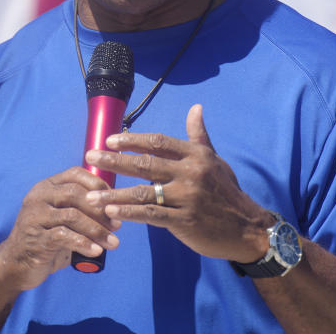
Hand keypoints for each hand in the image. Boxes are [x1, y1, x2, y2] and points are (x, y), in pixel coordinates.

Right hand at [0, 167, 121, 291]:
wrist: (17, 264)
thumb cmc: (47, 238)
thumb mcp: (63, 217)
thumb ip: (81, 208)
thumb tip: (116, 211)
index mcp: (47, 186)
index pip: (75, 174)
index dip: (98, 184)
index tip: (114, 201)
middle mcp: (39, 197)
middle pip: (75, 194)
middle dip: (100, 210)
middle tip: (117, 226)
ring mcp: (35, 217)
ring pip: (72, 216)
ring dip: (96, 230)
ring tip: (113, 242)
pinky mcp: (35, 238)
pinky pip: (64, 237)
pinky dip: (84, 244)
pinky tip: (96, 251)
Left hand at [84, 104, 270, 262]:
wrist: (246, 227)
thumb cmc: (226, 192)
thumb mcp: (215, 160)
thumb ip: (199, 136)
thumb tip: (195, 108)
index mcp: (196, 156)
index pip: (158, 142)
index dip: (132, 140)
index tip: (110, 140)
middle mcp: (191, 173)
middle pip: (146, 164)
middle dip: (115, 160)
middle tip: (90, 157)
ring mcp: (187, 197)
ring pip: (144, 192)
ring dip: (114, 193)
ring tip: (92, 195)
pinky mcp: (184, 221)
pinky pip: (151, 215)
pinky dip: (130, 213)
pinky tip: (112, 212)